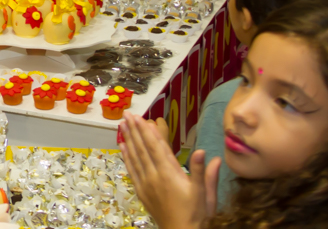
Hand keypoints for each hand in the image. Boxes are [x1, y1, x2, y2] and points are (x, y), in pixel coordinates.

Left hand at [119, 113, 218, 228]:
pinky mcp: (141, 191)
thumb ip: (203, 172)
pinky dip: (126, 157)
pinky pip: (132, 171)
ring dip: (128, 139)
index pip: (157, 148)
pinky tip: (122, 147)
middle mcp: (155, 176)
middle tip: (127, 114)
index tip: (140, 118)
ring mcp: (146, 184)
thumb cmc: (196, 214)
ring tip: (122, 124)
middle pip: (143, 149)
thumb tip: (203, 151)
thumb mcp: (205, 194)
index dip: (148, 131)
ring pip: (135, 157)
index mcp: (171, 174)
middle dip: (135, 130)